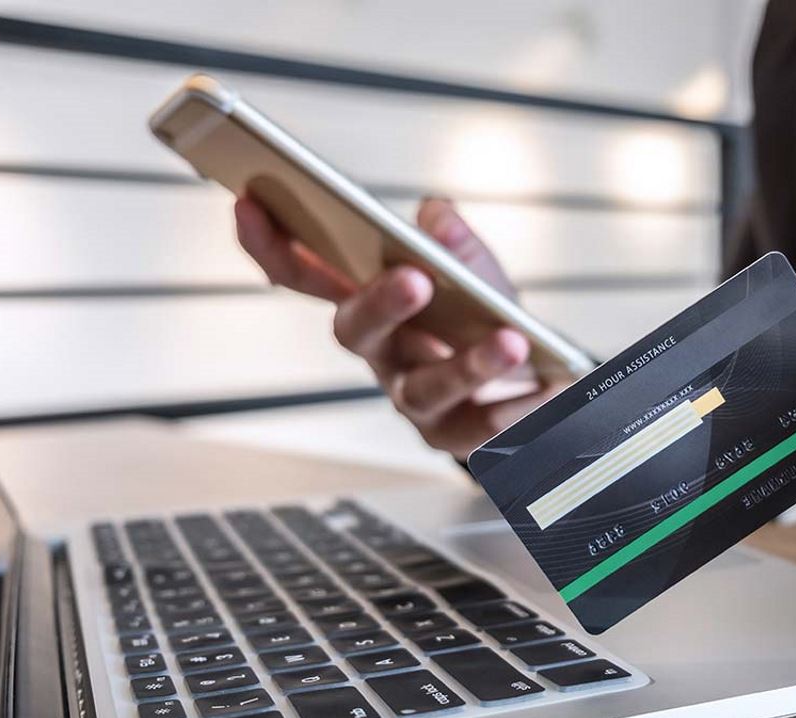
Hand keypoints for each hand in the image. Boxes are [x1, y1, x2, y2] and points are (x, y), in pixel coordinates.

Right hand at [234, 196, 565, 458]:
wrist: (531, 379)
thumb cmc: (485, 318)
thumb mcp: (477, 272)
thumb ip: (458, 245)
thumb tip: (436, 217)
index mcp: (368, 302)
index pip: (301, 275)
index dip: (270, 243)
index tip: (249, 203)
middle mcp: (381, 353)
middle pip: (355, 332)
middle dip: (379, 304)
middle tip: (413, 278)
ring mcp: (413, 399)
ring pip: (425, 388)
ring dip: (468, 364)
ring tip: (510, 340)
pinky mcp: (455, 436)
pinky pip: (481, 426)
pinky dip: (518, 403)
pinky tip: (546, 384)